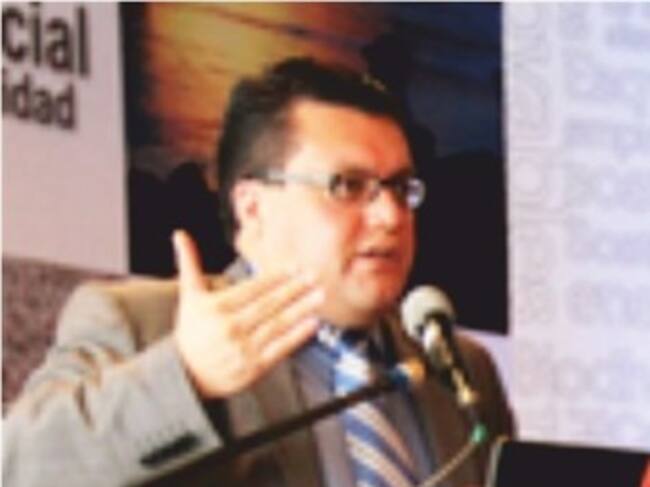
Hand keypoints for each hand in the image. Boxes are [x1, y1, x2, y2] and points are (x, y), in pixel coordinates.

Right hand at [171, 230, 323, 398]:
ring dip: (301, 309)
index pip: (253, 288)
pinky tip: (312, 323)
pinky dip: (297, 336)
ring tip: (319, 295)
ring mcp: (243, 349)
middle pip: (268, 304)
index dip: (276, 277)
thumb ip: (189, 263)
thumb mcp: (189, 296)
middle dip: (294, 289)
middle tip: (314, 276)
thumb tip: (180, 234)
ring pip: (277, 325)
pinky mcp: (253, 368)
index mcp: (217, 308)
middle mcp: (230, 328)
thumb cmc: (192, 331)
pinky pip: (279, 349)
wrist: (186, 374)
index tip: (295, 266)